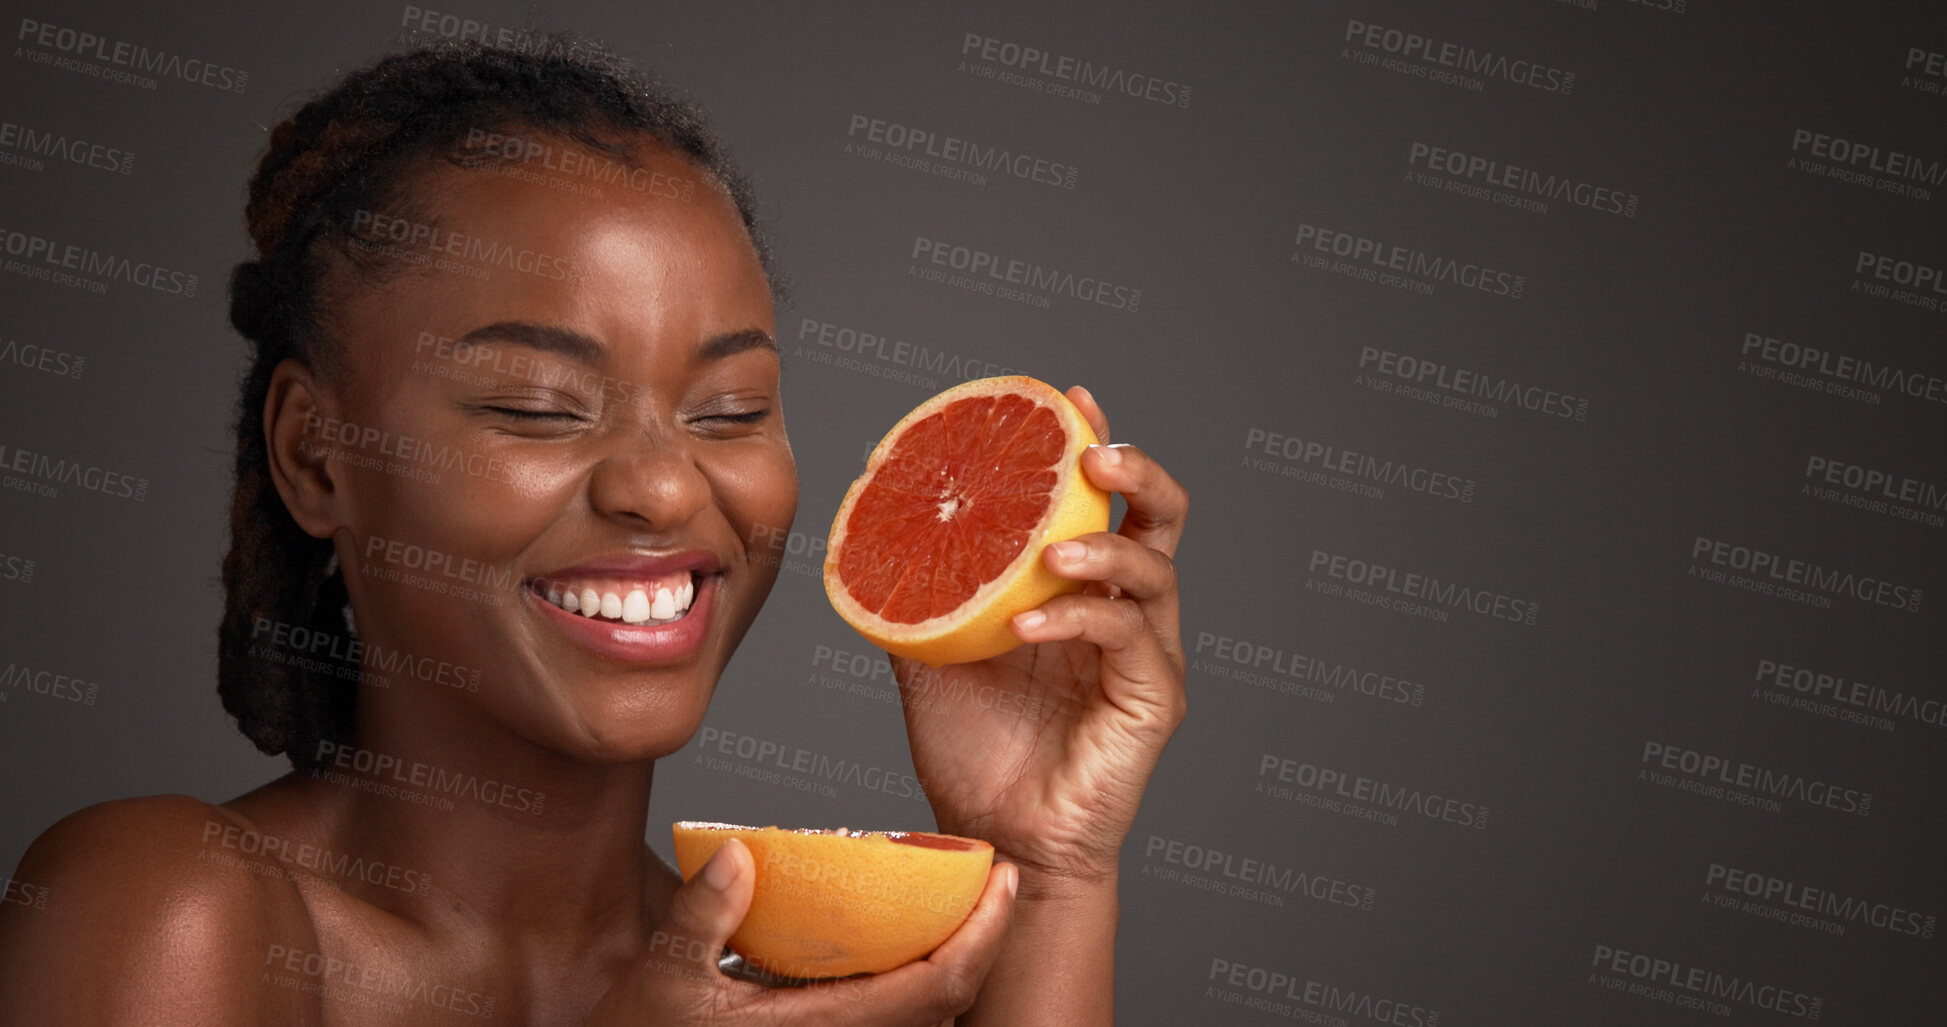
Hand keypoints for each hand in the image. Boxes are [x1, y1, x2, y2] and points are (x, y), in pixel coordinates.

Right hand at [585, 840, 1017, 1025]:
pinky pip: (898, 1014)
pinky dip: (922, 972)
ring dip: (956, 954)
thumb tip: (740, 855)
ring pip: (928, 1012)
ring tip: (964, 895)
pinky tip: (910, 931)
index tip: (1002, 878)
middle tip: (997, 875)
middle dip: (984, 937)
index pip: (933, 987)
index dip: (981, 935)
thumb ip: (700, 917)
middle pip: (948, 1000)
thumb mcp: (660, 977)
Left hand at [896, 386, 1188, 880]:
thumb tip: (863, 536)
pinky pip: (1128, 638)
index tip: (1066, 398)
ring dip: (1104, 545)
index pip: (1105, 498)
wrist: (993, 842)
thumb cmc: (976, 754)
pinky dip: (1077, 619)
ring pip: (1157, 568)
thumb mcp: (930, 657)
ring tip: (1053, 549)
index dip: (1095, 440)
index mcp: (1083, 589)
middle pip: (1164, 513)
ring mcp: (1146, 654)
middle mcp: (1126, 610)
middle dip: (1135, 468)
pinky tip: (1027, 622)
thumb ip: (916, 597)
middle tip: (1090, 450)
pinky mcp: (1153, 699)